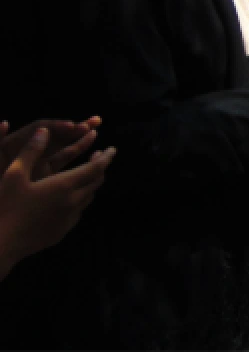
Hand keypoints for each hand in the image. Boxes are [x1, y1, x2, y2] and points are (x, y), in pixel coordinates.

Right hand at [0, 124, 114, 278]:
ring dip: (91, 184)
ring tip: (86, 174)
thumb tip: (44, 130)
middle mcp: (72, 202)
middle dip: (99, 168)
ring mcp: (69, 219)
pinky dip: (81, 199)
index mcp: (64, 186)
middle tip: (98, 157)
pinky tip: (70, 197)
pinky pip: (78, 212)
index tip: (112, 149)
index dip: (106, 157)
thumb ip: (31, 151)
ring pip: (88, 197)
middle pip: (95, 182)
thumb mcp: (14, 174)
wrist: (1, 244)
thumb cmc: (6, 206)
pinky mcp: (62, 231)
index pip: (95, 168)